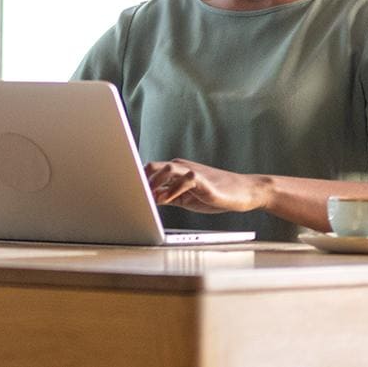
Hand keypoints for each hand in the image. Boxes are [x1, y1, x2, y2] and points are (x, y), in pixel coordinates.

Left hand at [143, 158, 268, 213]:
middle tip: (131, 193)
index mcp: (175, 171)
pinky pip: (184, 180)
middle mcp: (181, 167)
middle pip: (153, 166)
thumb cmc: (214, 194)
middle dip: (140, 179)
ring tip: (148, 196)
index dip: (136, 180)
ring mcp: (192, 171)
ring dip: (155, 182)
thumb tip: (148, 200)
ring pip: (167, 168)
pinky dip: (172, 190)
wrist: (243, 192)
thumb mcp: (185, 198)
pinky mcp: (203, 180)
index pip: (149, 170)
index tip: (125, 192)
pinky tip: (166, 200)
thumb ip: (167, 196)